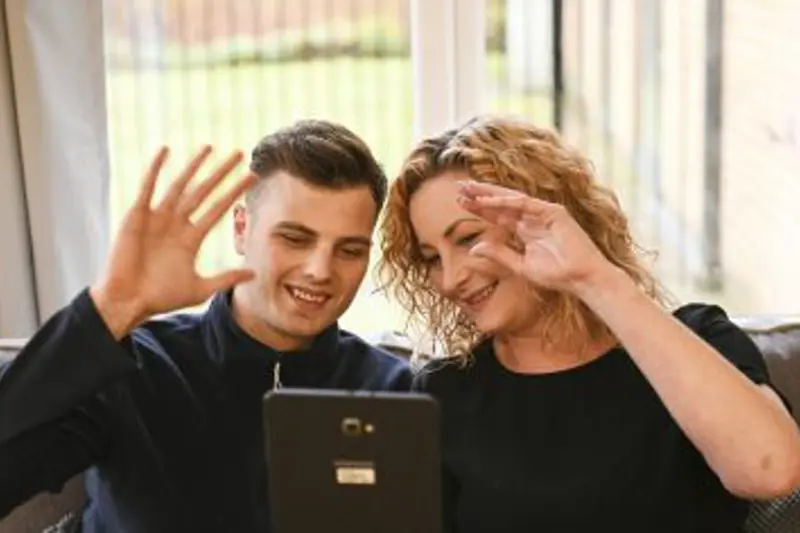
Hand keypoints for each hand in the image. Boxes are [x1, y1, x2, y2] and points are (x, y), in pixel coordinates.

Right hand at [90, 146, 256, 338]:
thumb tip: (254, 273)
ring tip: (210, 147)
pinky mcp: (137, 216)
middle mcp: (177, 223)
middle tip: (239, 154)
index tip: (252, 177)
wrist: (129, 301)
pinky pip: (148, 188)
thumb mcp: (200, 288)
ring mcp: (157, 218)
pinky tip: (165, 151)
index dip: (235, 192)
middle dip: (221, 173)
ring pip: (181, 185)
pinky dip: (155, 169)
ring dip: (195, 166)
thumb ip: (226, 278)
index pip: (219, 208)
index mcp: (191, 238)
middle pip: (204, 192)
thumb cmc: (161, 297)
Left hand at [457, 181, 611, 293]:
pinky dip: (507, 202)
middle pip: (501, 202)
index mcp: (524, 230)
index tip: (459, 202)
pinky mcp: (554, 212)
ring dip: (490, 193)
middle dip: (480, 194)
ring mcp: (544, 213)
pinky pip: (526, 204)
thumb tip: (473, 249)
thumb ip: (498, 255)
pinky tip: (489, 200)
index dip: (479, 208)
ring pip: (512, 199)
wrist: (581, 279)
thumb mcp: (520, 266)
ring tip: (469, 189)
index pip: (497, 214)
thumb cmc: (556, 275)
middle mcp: (532, 218)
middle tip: (458, 187)